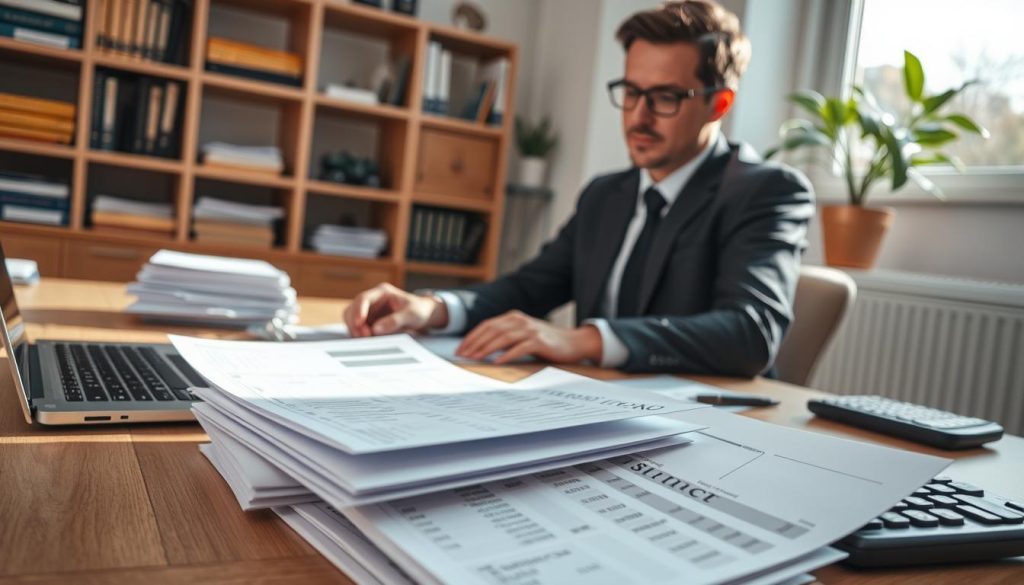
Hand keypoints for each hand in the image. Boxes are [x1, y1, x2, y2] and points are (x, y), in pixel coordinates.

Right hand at [343, 283, 448, 336]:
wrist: (423, 314)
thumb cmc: (418, 310)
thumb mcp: (411, 314)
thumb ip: (395, 321)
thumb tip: (375, 329)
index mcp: (382, 292)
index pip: (364, 298)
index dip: (358, 310)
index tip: (359, 323)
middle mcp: (373, 299)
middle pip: (352, 309)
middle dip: (355, 324)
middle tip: (364, 338)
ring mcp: (369, 310)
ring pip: (352, 319)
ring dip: (355, 330)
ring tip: (366, 341)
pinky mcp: (369, 321)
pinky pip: (357, 327)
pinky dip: (359, 334)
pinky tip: (367, 341)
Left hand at [456, 310, 602, 364]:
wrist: (573, 342)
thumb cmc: (545, 343)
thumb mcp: (523, 335)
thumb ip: (505, 337)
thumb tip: (480, 350)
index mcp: (513, 317)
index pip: (487, 325)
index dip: (471, 337)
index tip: (460, 349)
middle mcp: (520, 320)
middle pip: (491, 330)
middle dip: (474, 343)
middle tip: (463, 356)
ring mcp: (530, 329)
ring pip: (502, 338)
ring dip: (486, 349)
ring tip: (475, 359)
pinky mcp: (539, 341)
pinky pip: (519, 348)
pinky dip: (507, 355)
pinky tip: (497, 362)